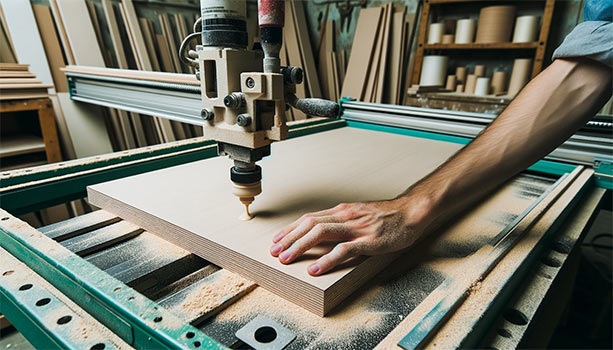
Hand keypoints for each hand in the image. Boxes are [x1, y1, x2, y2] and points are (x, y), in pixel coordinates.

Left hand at [269, 197, 431, 275]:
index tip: (277, 240)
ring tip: (287, 259)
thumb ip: (341, 223)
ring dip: (300, 247)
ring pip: (321, 234)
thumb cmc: (386, 217)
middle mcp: (345, 216)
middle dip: (289, 239)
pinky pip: (343, 250)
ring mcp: (356, 228)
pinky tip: (315, 269)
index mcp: (341, 211)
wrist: (411, 213)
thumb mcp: (359, 215)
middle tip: (275, 252)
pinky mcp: (368, 240)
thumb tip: (321, 234)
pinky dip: (326, 260)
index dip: (290, 229)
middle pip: (309, 224)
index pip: (309, 218)